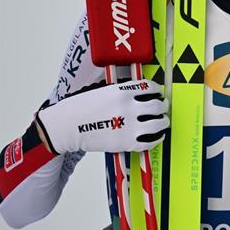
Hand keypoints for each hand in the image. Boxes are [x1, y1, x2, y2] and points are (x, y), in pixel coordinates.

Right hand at [35, 79, 166, 154]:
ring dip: (163, 121)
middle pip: (158, 105)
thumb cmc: (80, 107)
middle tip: (162, 107)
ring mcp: (130, 126)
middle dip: (162, 105)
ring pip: (160, 122)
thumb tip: (140, 91)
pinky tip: (157, 135)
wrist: (65, 126)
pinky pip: (151, 141)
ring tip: (162, 121)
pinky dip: (158, 137)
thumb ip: (122, 90)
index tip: (157, 92)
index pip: (151, 87)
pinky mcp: (127, 142)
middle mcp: (129, 107)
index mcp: (122, 92)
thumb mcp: (102, 90)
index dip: (157, 90)